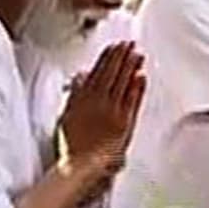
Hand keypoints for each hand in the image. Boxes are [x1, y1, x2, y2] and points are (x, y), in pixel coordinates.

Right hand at [60, 42, 144, 173]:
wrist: (81, 165)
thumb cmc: (72, 144)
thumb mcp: (67, 114)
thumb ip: (75, 93)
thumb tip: (82, 76)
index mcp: (83, 97)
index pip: (99, 70)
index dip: (108, 56)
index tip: (115, 45)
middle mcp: (99, 102)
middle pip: (113, 73)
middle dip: (122, 56)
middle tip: (130, 43)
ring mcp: (114, 111)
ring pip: (124, 83)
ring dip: (132, 66)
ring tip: (138, 54)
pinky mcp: (125, 123)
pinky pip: (133, 100)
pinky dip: (137, 87)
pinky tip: (142, 77)